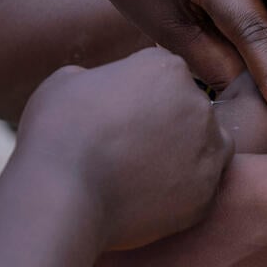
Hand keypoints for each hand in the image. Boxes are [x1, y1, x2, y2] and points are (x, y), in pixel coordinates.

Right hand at [18, 48, 230, 250]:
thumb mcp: (67, 80)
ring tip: (141, 174)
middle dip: (166, 123)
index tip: (117, 115)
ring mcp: (208, 151)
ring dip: (182, 156)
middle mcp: (198, 104)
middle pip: (189, 109)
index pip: (163, 75)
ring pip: (204, 147)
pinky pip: (200, 188)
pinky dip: (180, 193)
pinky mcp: (206, 194)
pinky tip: (147, 199)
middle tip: (128, 147)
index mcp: (166, 68)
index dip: (139, 94)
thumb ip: (98, 76)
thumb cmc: (58, 132)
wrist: (64, 196)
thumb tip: (102, 89)